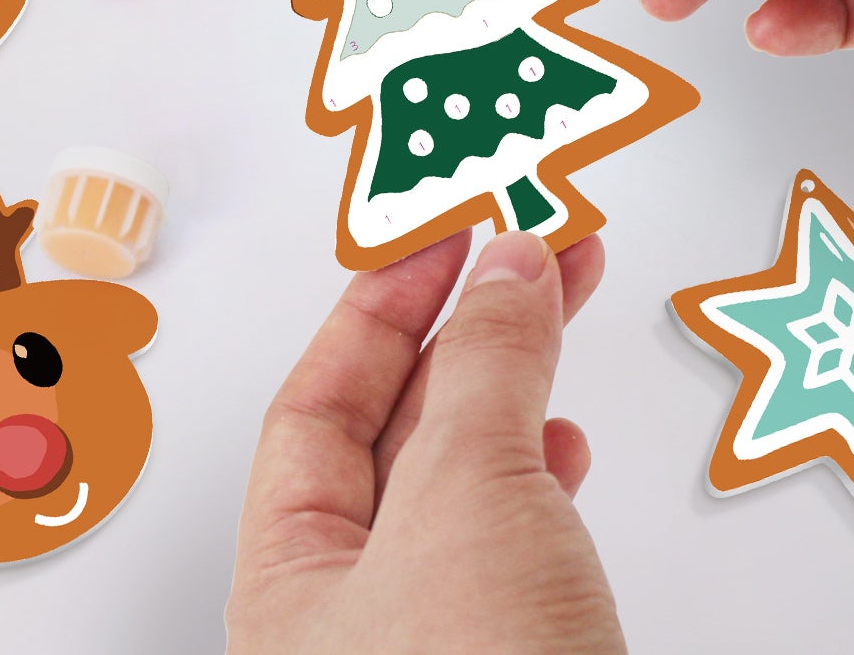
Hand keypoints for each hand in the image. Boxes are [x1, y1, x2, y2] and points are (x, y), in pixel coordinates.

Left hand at [225, 231, 624, 654]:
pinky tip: (564, 443)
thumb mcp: (467, 492)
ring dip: (516, 382)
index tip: (438, 240)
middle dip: (468, 327)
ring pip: (465, 475)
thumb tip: (507, 269)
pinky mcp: (510, 653)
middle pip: (399, 428)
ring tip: (559, 300)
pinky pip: (514, 533)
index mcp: (290, 580)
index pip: (315, 405)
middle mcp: (351, 613)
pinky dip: (543, 471)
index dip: (379, 307)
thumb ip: (486, 366)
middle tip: (518, 250)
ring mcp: (434, 637)